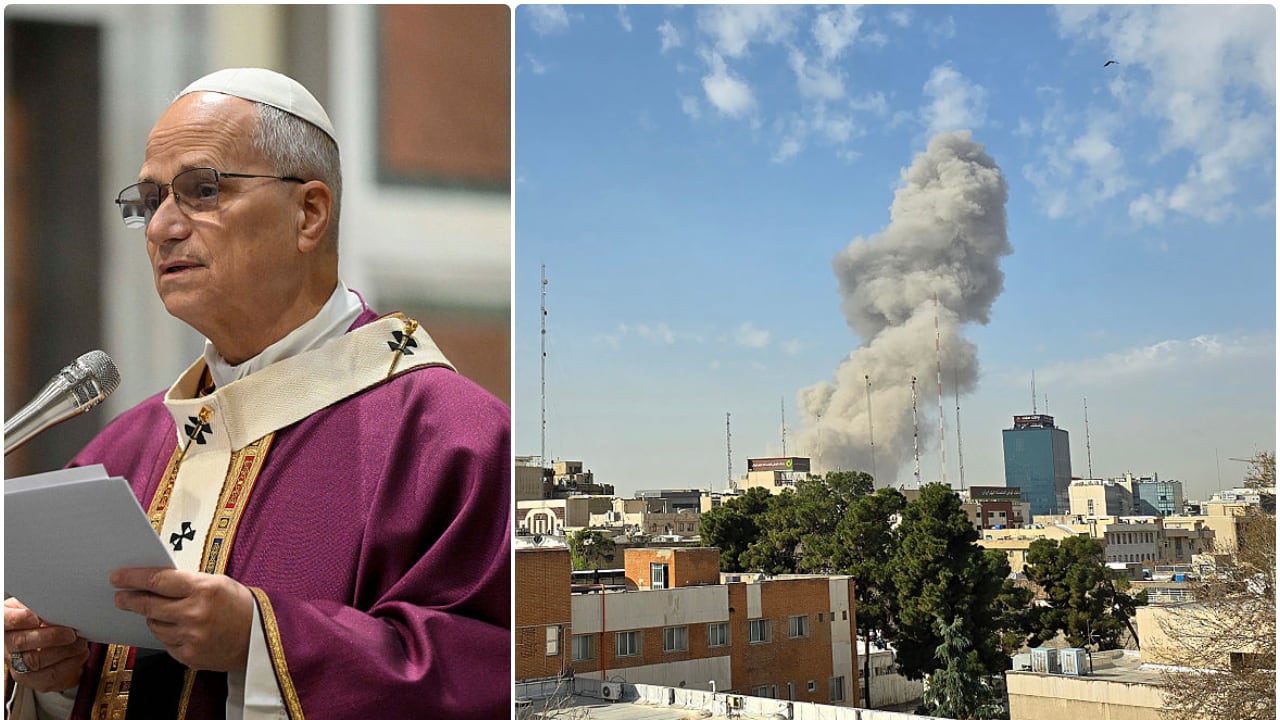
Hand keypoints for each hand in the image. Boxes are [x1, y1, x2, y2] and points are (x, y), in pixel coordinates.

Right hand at [4, 597, 88, 692]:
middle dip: (50, 637)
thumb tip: (58, 604)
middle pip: (21, 643)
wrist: (42, 641)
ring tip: (80, 643)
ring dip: (63, 652)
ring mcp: (17, 665)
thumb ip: (41, 605)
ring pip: (36, 661)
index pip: (5, 621)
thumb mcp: (35, 607)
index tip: (35, 617)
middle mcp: (7, 645)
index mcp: (6, 624)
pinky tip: (80, 654)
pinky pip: (49, 677)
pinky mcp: (32, 679)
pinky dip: (69, 665)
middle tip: (71, 633)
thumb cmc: (39, 619)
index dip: (18, 619)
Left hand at [111, 568, 253, 671]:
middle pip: (148, 605)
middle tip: (120, 597)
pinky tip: (177, 628)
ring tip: (162, 613)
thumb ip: (187, 582)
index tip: (117, 577)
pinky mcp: (189, 656)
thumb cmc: (240, 606)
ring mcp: (191, 637)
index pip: (158, 580)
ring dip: (153, 618)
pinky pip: (165, 642)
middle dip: (130, 599)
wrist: (259, 638)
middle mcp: (195, 613)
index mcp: (204, 589)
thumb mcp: (217, 583)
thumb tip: (154, 582)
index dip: (133, 578)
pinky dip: (167, 634)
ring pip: (154, 625)